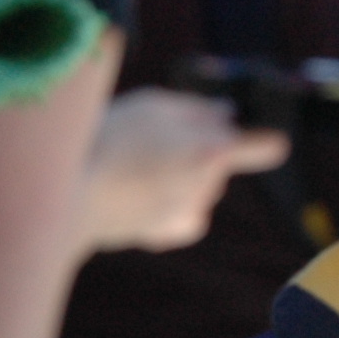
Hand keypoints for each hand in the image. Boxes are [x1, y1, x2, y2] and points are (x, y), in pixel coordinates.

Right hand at [82, 89, 290, 251]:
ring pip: (199, 185)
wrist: (68, 194)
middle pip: (218, 160)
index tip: (271, 140)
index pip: (264, 147)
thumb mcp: (151, 104)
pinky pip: (184, 211)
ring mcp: (190, 213)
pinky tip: (139, 192)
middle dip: (198, 148)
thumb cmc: (108, 139)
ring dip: (180, 175)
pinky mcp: (171, 232)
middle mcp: (208, 187)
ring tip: (135, 164)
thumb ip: (197, 110)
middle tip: (153, 137)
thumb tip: (228, 114)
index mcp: (211, 151)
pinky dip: (169, 202)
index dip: (266, 141)